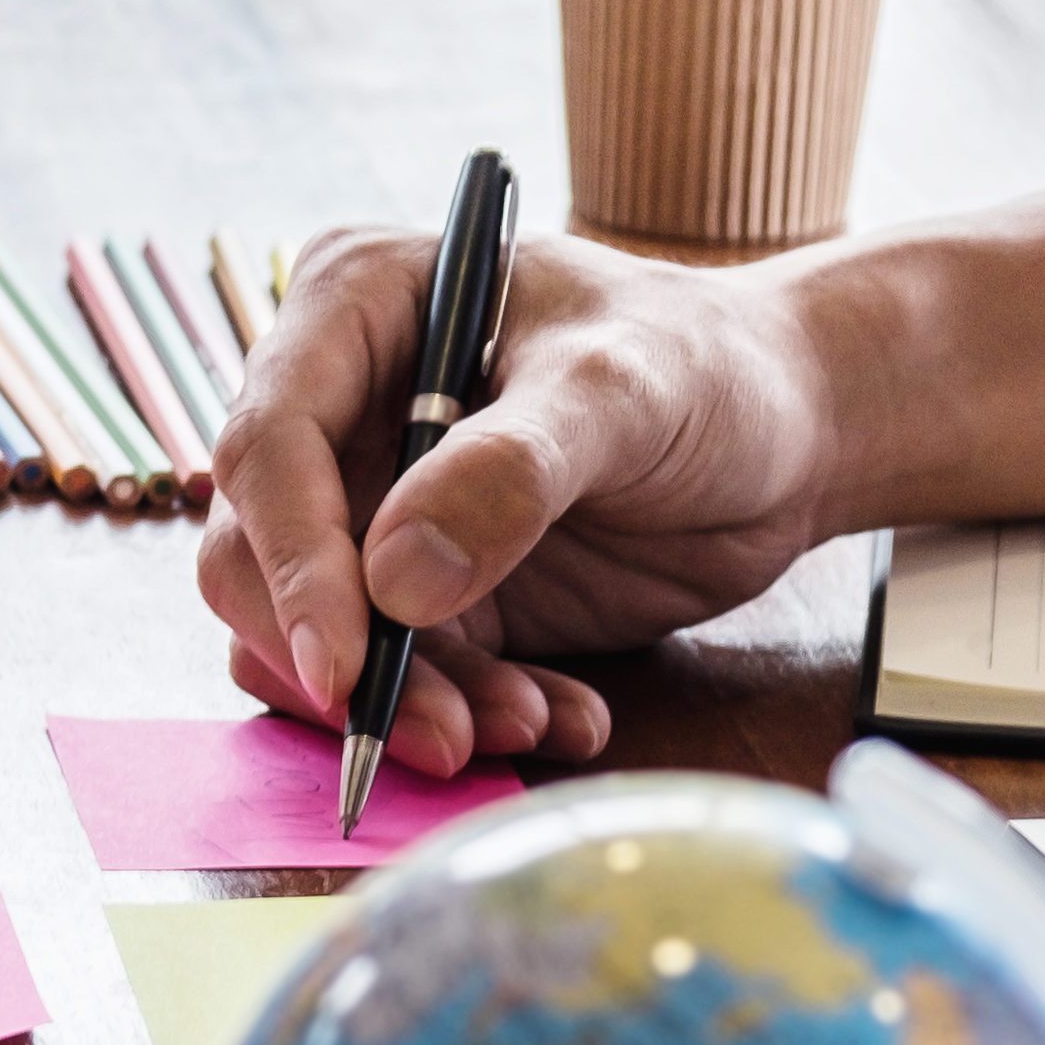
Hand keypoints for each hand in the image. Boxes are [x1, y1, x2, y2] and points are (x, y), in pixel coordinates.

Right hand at [192, 229, 849, 775]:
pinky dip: (463, 716)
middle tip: (440, 734)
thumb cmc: (706, 367)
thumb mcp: (620, 394)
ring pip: (315, 636)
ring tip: (526, 724)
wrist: (786, 432)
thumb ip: (507, 475)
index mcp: (355, 309)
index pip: (266, 444)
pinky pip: (393, 680)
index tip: (344, 664)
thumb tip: (392, 585)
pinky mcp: (417, 594)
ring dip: (408, 705)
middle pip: (257, 557)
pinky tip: (557, 716)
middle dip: (343, 660)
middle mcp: (337, 409)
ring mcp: (370, 507)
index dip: (291, 562)